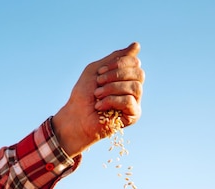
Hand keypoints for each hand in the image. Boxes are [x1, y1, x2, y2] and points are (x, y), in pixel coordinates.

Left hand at [52, 42, 144, 156]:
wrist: (75, 116)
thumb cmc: (84, 94)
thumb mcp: (96, 69)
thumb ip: (115, 58)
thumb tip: (137, 45)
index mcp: (126, 77)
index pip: (135, 62)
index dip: (118, 64)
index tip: (99, 72)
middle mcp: (133, 88)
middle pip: (139, 73)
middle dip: (116, 75)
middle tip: (98, 83)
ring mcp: (135, 102)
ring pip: (135, 86)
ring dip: (112, 88)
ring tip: (97, 95)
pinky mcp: (133, 115)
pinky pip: (130, 101)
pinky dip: (112, 101)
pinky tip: (100, 106)